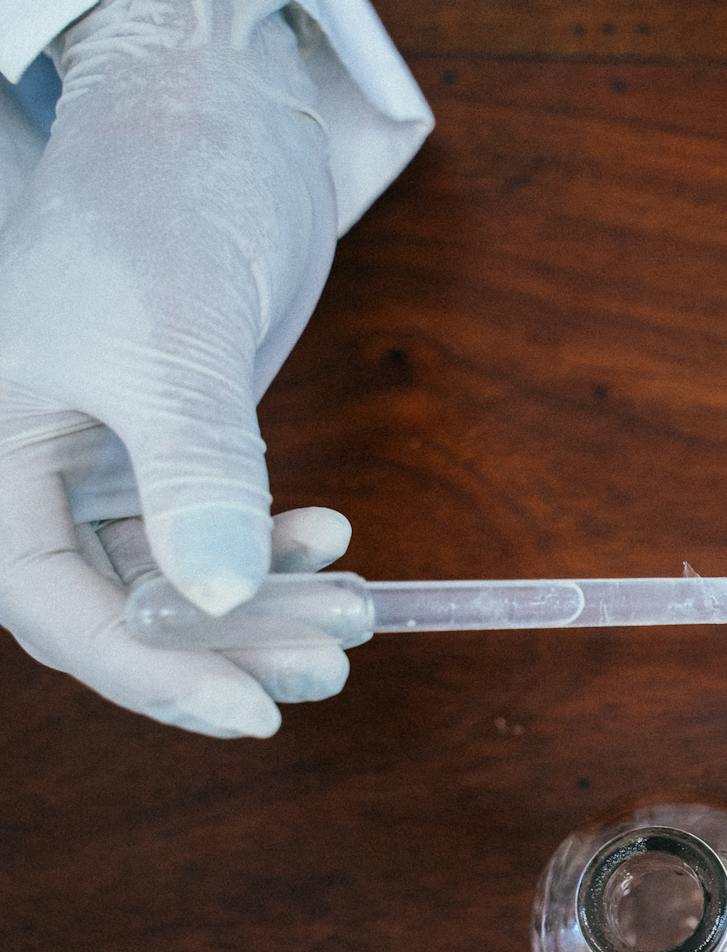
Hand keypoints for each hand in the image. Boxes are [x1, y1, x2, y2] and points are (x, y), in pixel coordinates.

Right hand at [0, 0, 344, 735]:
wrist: (208, 126)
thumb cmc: (159, 206)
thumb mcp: (169, 339)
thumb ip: (191, 465)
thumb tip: (214, 598)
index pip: (54, 609)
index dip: (153, 673)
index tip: (254, 713)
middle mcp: (30, 468)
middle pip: (117, 609)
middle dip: (227, 647)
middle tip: (333, 662)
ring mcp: (99, 458)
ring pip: (174, 578)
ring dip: (265, 606)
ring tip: (357, 612)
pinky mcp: (166, 441)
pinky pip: (211, 529)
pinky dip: (274, 546)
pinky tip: (335, 536)